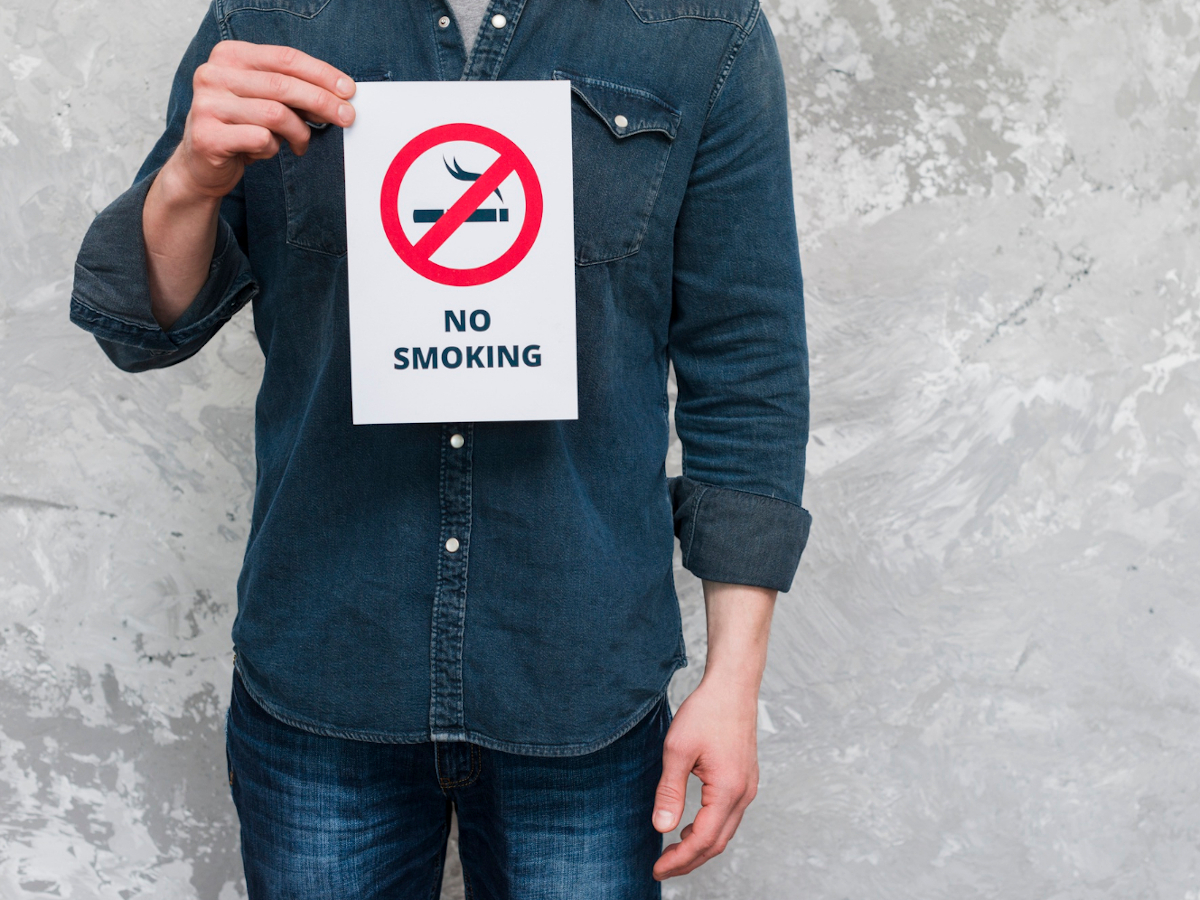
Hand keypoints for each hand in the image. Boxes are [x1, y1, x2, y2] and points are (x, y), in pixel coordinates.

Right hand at [169, 41, 356, 200]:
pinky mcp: (208, 137)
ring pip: (276, 114)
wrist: (202, 164)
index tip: (348, 89)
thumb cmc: (241, 127)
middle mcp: (213, 75)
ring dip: (298, 132)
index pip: (284, 58)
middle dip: (322, 102)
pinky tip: (265, 151)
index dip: (321, 73)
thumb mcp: (265, 99)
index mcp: (229, 55)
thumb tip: (339, 95)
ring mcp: (207, 105)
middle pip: (283, 85)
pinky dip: (273, 149)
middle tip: (346, 117)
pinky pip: (261, 139)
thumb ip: (293, 90)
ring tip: (300, 143)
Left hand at [651, 676, 759, 879]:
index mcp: (728, 790)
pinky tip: (691, 828)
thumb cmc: (706, 712)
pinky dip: (710, 830)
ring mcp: (748, 787)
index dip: (679, 860)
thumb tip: (661, 827)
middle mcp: (743, 794)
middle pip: (717, 843)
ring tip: (672, 853)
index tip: (657, 868)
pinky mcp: (745, 780)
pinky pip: (729, 817)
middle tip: (662, 867)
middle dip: (689, 861)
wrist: (732, 687)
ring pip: (725, 831)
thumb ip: (670, 792)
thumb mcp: (677, 750)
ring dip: (700, 847)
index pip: (703, 840)